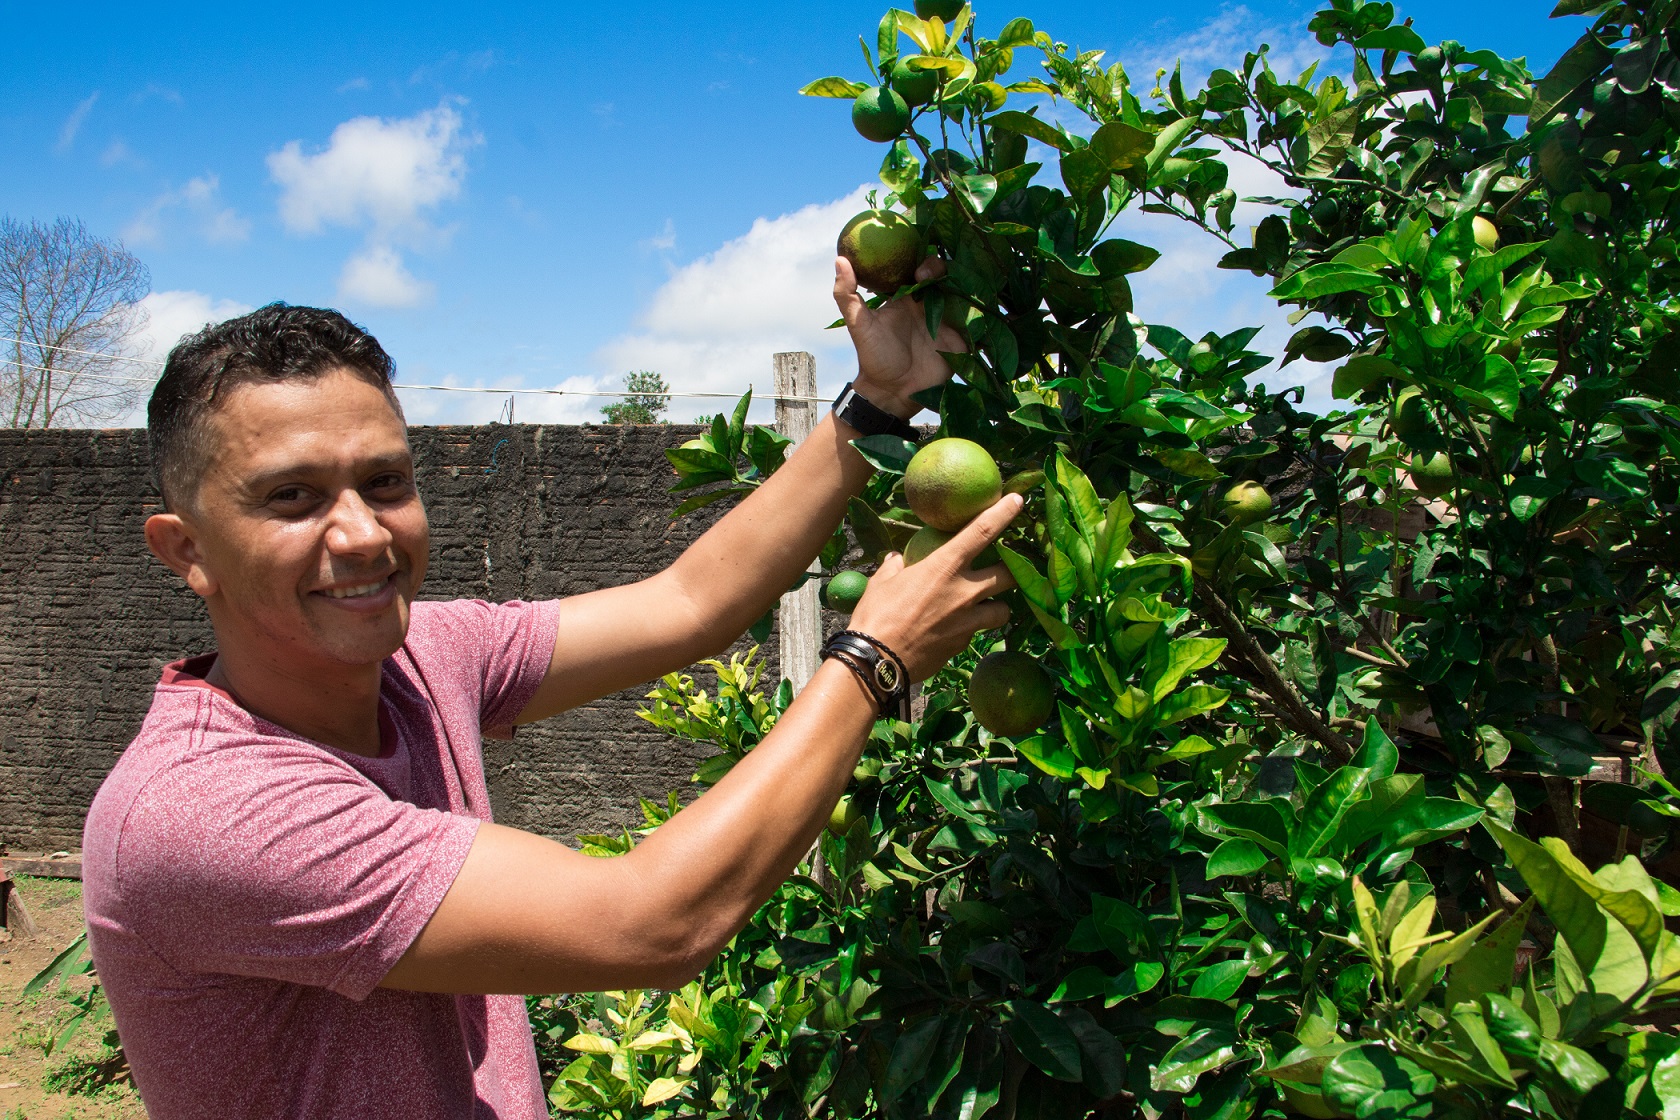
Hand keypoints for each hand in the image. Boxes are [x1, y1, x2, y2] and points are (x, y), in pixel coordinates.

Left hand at [833, 255, 966, 419]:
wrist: (893, 392)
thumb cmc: (874, 357)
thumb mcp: (858, 324)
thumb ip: (846, 294)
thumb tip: (840, 260)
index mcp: (907, 297)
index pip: (919, 268)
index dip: (923, 261)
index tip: (919, 269)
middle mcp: (929, 304)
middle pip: (945, 276)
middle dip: (943, 270)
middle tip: (933, 277)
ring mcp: (947, 320)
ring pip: (963, 292)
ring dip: (964, 285)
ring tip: (958, 287)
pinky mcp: (962, 338)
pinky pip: (976, 320)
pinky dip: (981, 311)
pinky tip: (981, 302)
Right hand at [848, 494, 1021, 681]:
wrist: (877, 662)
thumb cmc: (876, 616)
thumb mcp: (882, 583)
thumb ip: (896, 567)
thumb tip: (898, 559)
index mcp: (944, 567)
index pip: (982, 532)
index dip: (1003, 514)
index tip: (1018, 500)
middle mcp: (964, 592)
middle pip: (1009, 576)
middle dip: (1014, 570)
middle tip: (1008, 568)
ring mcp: (968, 621)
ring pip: (1004, 610)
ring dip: (998, 605)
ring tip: (987, 605)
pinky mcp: (964, 644)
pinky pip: (978, 632)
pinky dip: (972, 628)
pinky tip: (955, 629)